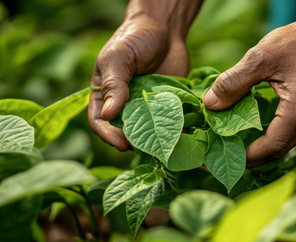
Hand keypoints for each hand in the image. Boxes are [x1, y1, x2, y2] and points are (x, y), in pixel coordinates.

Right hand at [88, 14, 188, 150]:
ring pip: (148, 131)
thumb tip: (109, 115)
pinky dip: (177, 131)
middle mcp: (125, 105)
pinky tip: (184, 136)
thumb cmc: (134, 39)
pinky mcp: (168, 106)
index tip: (123, 143)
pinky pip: (171, 123)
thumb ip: (114, 84)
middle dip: (134, 141)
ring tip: (166, 146)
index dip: (109, 135)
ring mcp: (147, 107)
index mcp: (105, 95)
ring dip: (156, 140)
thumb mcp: (119, 57)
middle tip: (146, 147)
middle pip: (125, 131)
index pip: (100, 122)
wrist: (165, 29)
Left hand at [203, 19, 295, 166]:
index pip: (272, 145)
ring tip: (239, 144)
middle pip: (280, 150)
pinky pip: (294, 134)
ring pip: (287, 144)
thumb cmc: (295, 42)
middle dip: (254, 156)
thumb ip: (233, 82)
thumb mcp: (259, 57)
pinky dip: (275, 136)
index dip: (248, 155)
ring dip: (264, 147)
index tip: (226, 153)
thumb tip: (209, 105)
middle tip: (228, 153)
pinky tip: (258, 131)